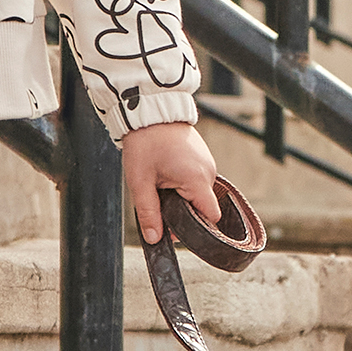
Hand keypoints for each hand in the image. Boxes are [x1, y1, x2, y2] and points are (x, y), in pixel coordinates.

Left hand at [120, 120, 220, 244]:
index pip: (210, 217)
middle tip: (159, 202)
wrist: (150, 112)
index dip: (195, 228)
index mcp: (197, 180)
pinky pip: (197, 179)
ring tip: (161, 183)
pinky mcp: (203, 157)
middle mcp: (208, 172)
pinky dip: (184, 183)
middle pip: (203, 207)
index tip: (175, 228)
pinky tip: (168, 173)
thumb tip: (154, 239)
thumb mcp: (141, 182)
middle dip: (183, 211)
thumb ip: (149, 213)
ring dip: (182, 196)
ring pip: (199, 193)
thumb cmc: (146, 143)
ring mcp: (208, 163)